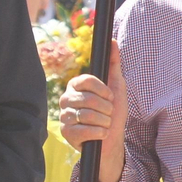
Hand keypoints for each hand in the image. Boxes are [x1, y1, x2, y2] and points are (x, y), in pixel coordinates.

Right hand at [58, 40, 126, 181]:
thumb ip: (114, 63)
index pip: (86, 80)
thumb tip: (113, 41)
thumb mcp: (117, 86)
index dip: (103, 90)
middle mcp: (66, 99)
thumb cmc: (113, 112)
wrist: (112, 140)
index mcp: (76, 86)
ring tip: (106, 124)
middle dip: (106, 108)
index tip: (110, 96)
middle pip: (88, 99)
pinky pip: (84, 131)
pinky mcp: (66, 133)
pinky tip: (101, 134)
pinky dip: (99, 133)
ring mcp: (64, 116)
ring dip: (104, 122)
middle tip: (109, 113)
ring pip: (87, 115)